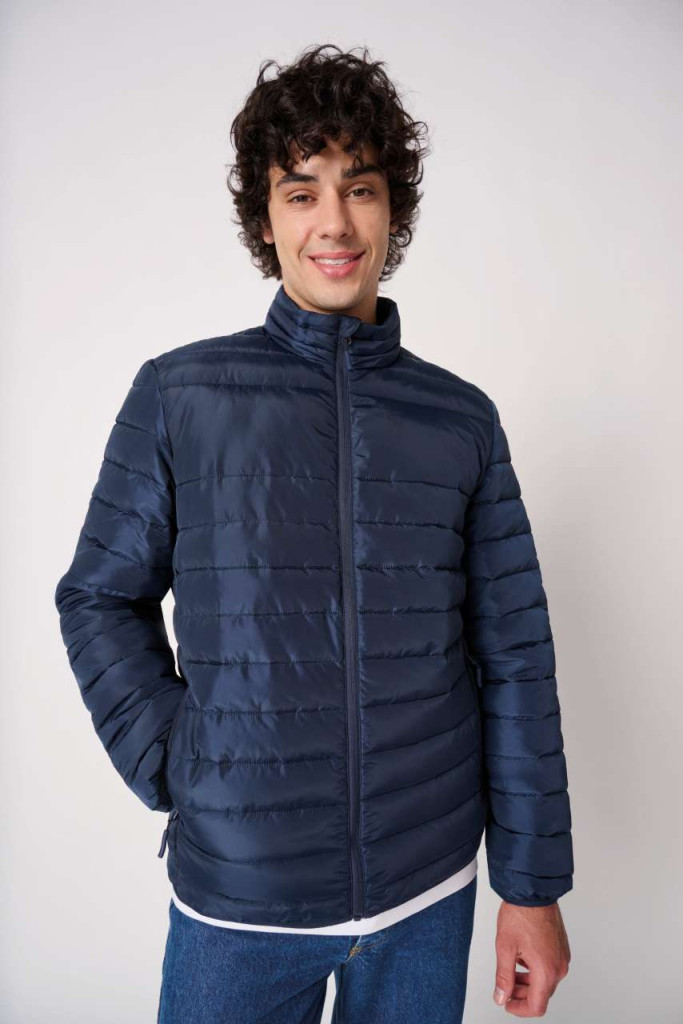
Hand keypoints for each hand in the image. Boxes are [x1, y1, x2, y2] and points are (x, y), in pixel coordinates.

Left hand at [493, 901, 570, 1016]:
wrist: (533, 891)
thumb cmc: (521, 914)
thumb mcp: (505, 947)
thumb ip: (504, 977)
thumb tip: (501, 996)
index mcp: (546, 970)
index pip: (537, 1006)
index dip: (519, 1009)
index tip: (506, 1003)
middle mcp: (559, 966)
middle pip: (541, 994)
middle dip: (521, 994)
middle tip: (505, 987)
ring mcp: (562, 956)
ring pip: (545, 981)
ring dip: (528, 981)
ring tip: (510, 969)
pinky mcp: (561, 948)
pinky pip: (549, 967)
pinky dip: (535, 969)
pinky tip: (521, 957)